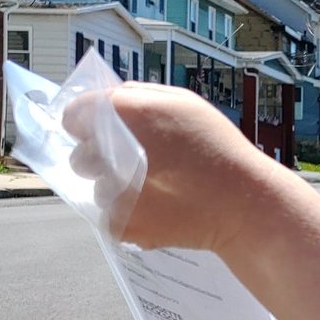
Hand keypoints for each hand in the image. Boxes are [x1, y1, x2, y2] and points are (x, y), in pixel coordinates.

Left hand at [64, 82, 280, 251]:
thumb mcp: (185, 103)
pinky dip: (130, 217)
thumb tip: (108, 102)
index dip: (91, 125)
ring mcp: (113, 193)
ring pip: (98, 191)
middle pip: (81, 157)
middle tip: (141, 166)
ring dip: (118, 191)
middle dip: (102, 160)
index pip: (73, 116)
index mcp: (123, 114)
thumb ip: (138, 94)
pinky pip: (112, 219)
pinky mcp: (121, 225)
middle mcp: (109, 152)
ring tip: (158, 191)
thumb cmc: (220, 150)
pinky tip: (160, 210)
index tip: (112, 135)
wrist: (245, 206)